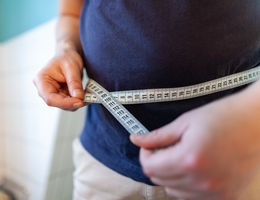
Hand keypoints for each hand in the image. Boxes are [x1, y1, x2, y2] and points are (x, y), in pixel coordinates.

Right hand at [33, 47, 86, 110]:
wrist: (68, 55)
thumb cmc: (67, 57)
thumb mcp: (71, 67)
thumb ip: (74, 82)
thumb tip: (79, 97)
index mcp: (41, 80)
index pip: (50, 98)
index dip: (65, 103)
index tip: (79, 101)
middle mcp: (45, 90)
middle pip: (58, 104)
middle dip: (74, 103)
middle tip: (89, 98)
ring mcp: (53, 94)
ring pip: (66, 106)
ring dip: (78, 102)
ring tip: (90, 95)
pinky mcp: (61, 96)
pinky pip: (71, 103)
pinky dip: (80, 100)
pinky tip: (87, 95)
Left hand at [131, 93, 259, 199]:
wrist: (256, 122)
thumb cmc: (223, 116)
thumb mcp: (185, 122)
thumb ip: (158, 136)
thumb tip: (136, 139)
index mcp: (189, 159)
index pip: (150, 167)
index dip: (145, 154)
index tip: (149, 146)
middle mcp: (202, 182)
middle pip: (160, 181)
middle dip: (156, 164)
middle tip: (166, 149)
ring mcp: (216, 193)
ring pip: (175, 192)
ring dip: (171, 175)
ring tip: (182, 157)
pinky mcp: (227, 197)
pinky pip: (194, 198)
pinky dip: (187, 185)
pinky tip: (195, 168)